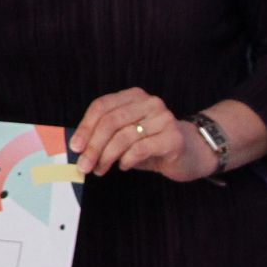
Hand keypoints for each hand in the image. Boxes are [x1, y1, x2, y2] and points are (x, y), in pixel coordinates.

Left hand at [71, 88, 211, 180]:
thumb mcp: (125, 136)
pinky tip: (123, 166)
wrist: (191, 153)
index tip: (75, 147)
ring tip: (100, 169)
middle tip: (84, 166)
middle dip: (93, 146)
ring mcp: (164, 118)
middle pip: (111, 121)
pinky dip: (126, 159)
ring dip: (107, 156)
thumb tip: (78, 148)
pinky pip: (141, 148)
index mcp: (133, 96)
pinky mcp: (174, 137)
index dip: (86, 127)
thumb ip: (104, 136)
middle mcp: (150, 102)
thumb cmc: (151, 145)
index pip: (102, 106)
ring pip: (124, 136)